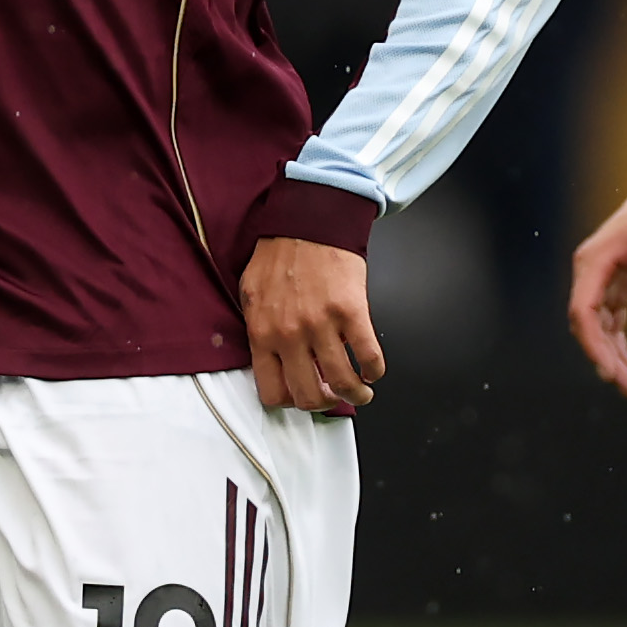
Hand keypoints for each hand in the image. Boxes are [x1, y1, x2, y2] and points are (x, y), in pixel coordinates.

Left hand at [242, 237, 384, 414]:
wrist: (308, 221)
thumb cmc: (280, 254)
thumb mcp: (252, 296)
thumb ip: (260, 330)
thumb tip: (273, 360)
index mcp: (262, 332)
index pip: (273, 392)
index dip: (291, 402)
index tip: (303, 396)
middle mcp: (290, 334)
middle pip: (309, 396)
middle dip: (324, 404)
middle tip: (334, 398)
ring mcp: (322, 325)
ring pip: (343, 383)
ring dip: (356, 395)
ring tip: (362, 392)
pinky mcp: (351, 312)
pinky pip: (368, 356)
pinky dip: (374, 370)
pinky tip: (373, 369)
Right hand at [565, 166, 626, 397]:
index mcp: (594, 260)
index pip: (583, 312)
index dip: (594, 347)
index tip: (612, 374)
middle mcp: (592, 271)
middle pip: (589, 326)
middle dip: (608, 361)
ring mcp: (605, 277)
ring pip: (602, 328)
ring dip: (617, 358)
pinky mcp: (621, 282)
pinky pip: (615, 321)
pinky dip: (624, 345)